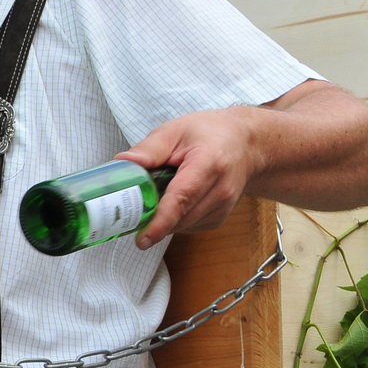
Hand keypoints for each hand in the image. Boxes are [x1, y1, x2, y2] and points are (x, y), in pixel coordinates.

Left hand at [117, 108, 258, 247]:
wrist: (246, 144)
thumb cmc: (209, 133)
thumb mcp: (175, 130)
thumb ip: (149, 149)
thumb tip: (122, 163)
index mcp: (209, 164)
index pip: (183, 198)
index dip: (161, 221)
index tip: (143, 238)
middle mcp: (220, 191)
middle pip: (180, 217)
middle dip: (152, 219)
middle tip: (129, 208)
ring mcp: (223, 207)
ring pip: (183, 226)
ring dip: (163, 217)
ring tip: (156, 194)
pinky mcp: (219, 218)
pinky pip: (188, 226)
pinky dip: (175, 218)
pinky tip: (173, 199)